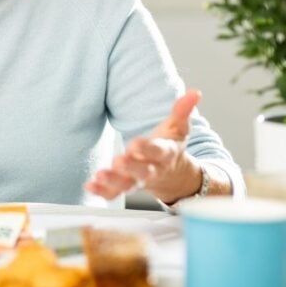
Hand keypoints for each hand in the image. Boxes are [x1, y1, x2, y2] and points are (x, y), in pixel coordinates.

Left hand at [85, 90, 203, 204]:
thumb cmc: (171, 148)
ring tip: (100, 176)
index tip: (135, 144)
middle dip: (131, 167)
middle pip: (142, 171)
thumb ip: (182, 111)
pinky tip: (90, 185)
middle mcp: (152, 170)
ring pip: (127, 185)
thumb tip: (195, 93)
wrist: (174, 176)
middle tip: (119, 161)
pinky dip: (103, 192)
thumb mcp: (179, 128)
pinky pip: (114, 193)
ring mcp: (139, 180)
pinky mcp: (126, 186)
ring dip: (114, 181)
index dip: (148, 148)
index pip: (158, 152)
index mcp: (165, 154)